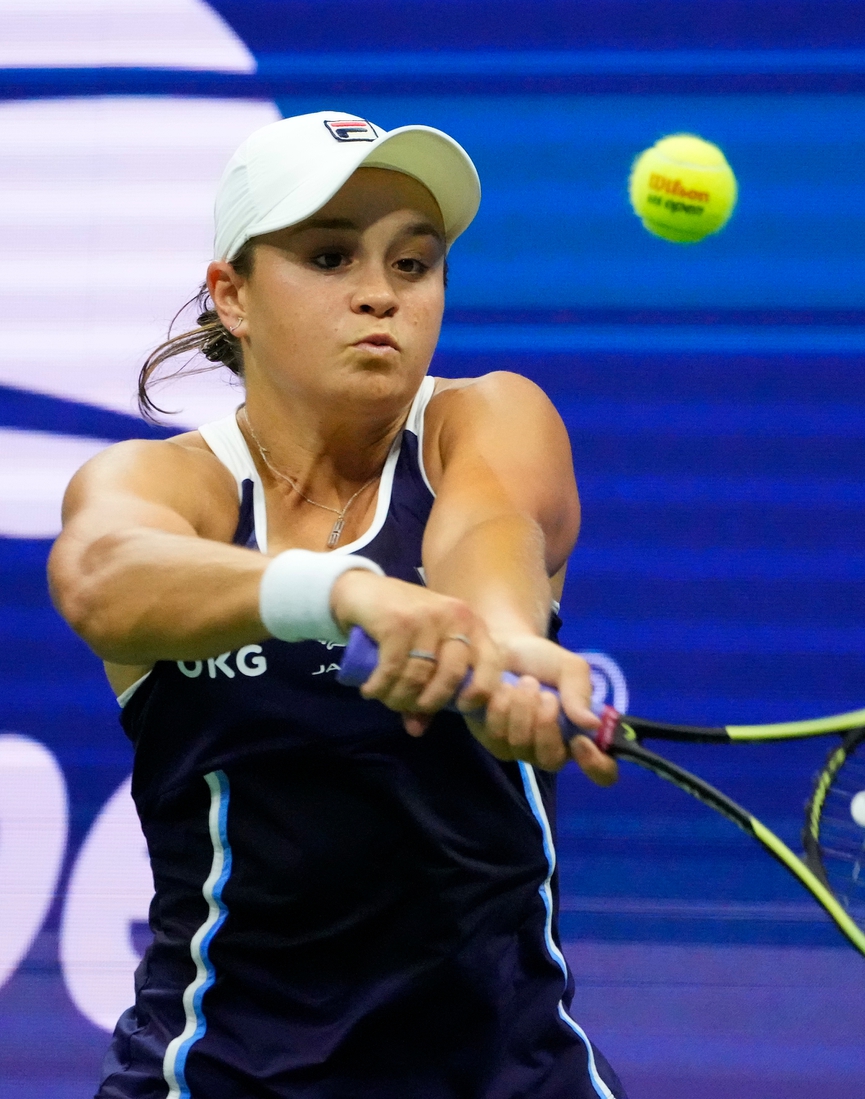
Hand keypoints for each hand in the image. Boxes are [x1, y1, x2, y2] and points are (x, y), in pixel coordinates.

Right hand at [330, 570, 499, 731]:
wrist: (362, 589)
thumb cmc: (400, 622)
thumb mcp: (422, 650)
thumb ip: (425, 688)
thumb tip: (417, 730)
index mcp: (471, 624)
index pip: (492, 664)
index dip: (480, 693)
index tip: (459, 707)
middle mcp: (454, 617)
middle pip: (453, 675)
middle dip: (429, 701)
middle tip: (407, 705)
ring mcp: (426, 617)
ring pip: (419, 676)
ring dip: (398, 696)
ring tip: (384, 697)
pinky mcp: (397, 621)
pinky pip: (393, 668)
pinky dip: (380, 686)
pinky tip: (370, 689)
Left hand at [459, 634, 617, 784]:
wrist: (503, 645)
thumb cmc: (542, 661)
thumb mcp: (569, 668)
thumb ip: (580, 692)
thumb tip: (592, 724)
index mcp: (580, 735)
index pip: (602, 771)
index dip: (596, 764)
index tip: (580, 740)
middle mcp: (551, 749)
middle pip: (551, 761)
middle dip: (546, 724)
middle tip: (544, 694)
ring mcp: (520, 749)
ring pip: (521, 746)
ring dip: (522, 709)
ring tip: (523, 682)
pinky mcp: (492, 741)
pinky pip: (496, 738)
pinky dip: (501, 709)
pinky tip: (503, 690)